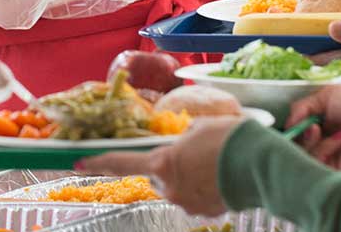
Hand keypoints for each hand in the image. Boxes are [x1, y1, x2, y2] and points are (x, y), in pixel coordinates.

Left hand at [77, 117, 241, 215]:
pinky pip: (198, 196)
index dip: (98, 161)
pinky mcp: (208, 213)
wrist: (262, 165)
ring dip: (189, 175)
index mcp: (162, 163)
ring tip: (213, 160)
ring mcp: (189, 204)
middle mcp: (171, 188)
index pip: (122, 162)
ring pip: (179, 186)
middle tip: (189, 151)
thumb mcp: (200, 127)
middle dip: (167, 164)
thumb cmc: (229, 138)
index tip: (77, 162)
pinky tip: (222, 173)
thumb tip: (183, 144)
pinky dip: (205, 185)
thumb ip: (182, 138)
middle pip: (157, 176)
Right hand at [286, 82, 340, 170]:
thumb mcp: (329, 94)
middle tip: (308, 125)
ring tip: (321, 128)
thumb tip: (288, 122)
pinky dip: (322, 150)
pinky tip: (338, 139)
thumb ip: (303, 106)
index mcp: (326, 124)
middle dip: (298, 134)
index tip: (294, 120)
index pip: (299, 131)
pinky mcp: (337, 172)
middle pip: (297, 146)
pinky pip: (316, 166)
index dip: (293, 126)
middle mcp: (327, 142)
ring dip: (310, 140)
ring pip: (303, 156)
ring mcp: (332, 158)